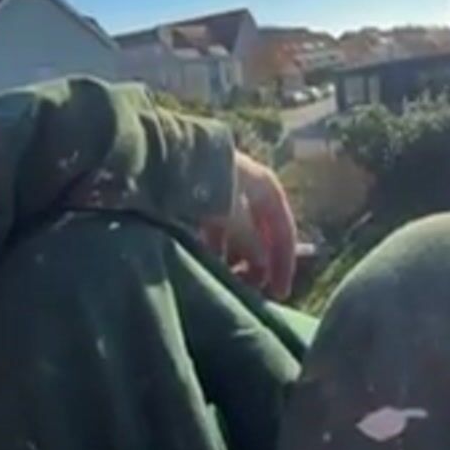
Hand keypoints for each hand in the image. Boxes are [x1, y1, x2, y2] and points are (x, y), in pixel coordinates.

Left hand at [203, 151, 296, 299]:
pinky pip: (214, 231)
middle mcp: (247, 187)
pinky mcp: (199, 199)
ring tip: (229, 283)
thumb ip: (251, 243)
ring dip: (236, 259)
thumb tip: (262, 266)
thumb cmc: (208, 184)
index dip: (284, 261)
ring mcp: (223, 192)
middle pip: (260, 232)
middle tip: (252, 292)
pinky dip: (215, 250)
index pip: (283, 228)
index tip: (280, 292)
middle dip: (258, 264)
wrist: (165, 158)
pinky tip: (209, 267)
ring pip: (236, 234)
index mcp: (265, 186)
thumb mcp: (235, 216)